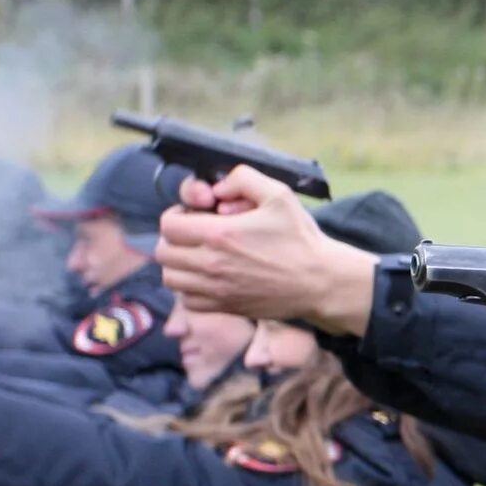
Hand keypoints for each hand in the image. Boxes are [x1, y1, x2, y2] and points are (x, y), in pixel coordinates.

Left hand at [155, 166, 375, 333]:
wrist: (321, 282)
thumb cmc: (301, 239)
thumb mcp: (279, 195)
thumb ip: (243, 178)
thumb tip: (217, 188)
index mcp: (219, 234)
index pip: (168, 225)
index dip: (176, 216)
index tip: (194, 216)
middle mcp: (212, 264)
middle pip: (164, 253)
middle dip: (174, 240)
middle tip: (195, 236)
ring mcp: (217, 289)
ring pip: (171, 278)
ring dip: (179, 265)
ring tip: (198, 257)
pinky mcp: (226, 306)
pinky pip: (188, 300)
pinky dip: (191, 289)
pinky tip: (209, 279)